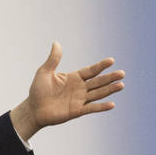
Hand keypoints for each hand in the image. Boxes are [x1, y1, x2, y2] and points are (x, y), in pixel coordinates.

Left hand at [10, 41, 124, 141]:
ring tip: (121, 85)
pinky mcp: (76, 111)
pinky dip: (101, 107)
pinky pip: (91, 108)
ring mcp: (79, 100)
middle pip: (98, 82)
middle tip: (122, 73)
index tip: (111, 61)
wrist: (33, 109)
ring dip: (109, 90)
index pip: (91, 71)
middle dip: (110, 78)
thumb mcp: (44, 72)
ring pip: (98, 94)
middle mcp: (79, 88)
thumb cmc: (37, 90)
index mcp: (74, 78)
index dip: (101, 66)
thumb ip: (53, 59)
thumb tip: (56, 43)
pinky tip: (111, 104)